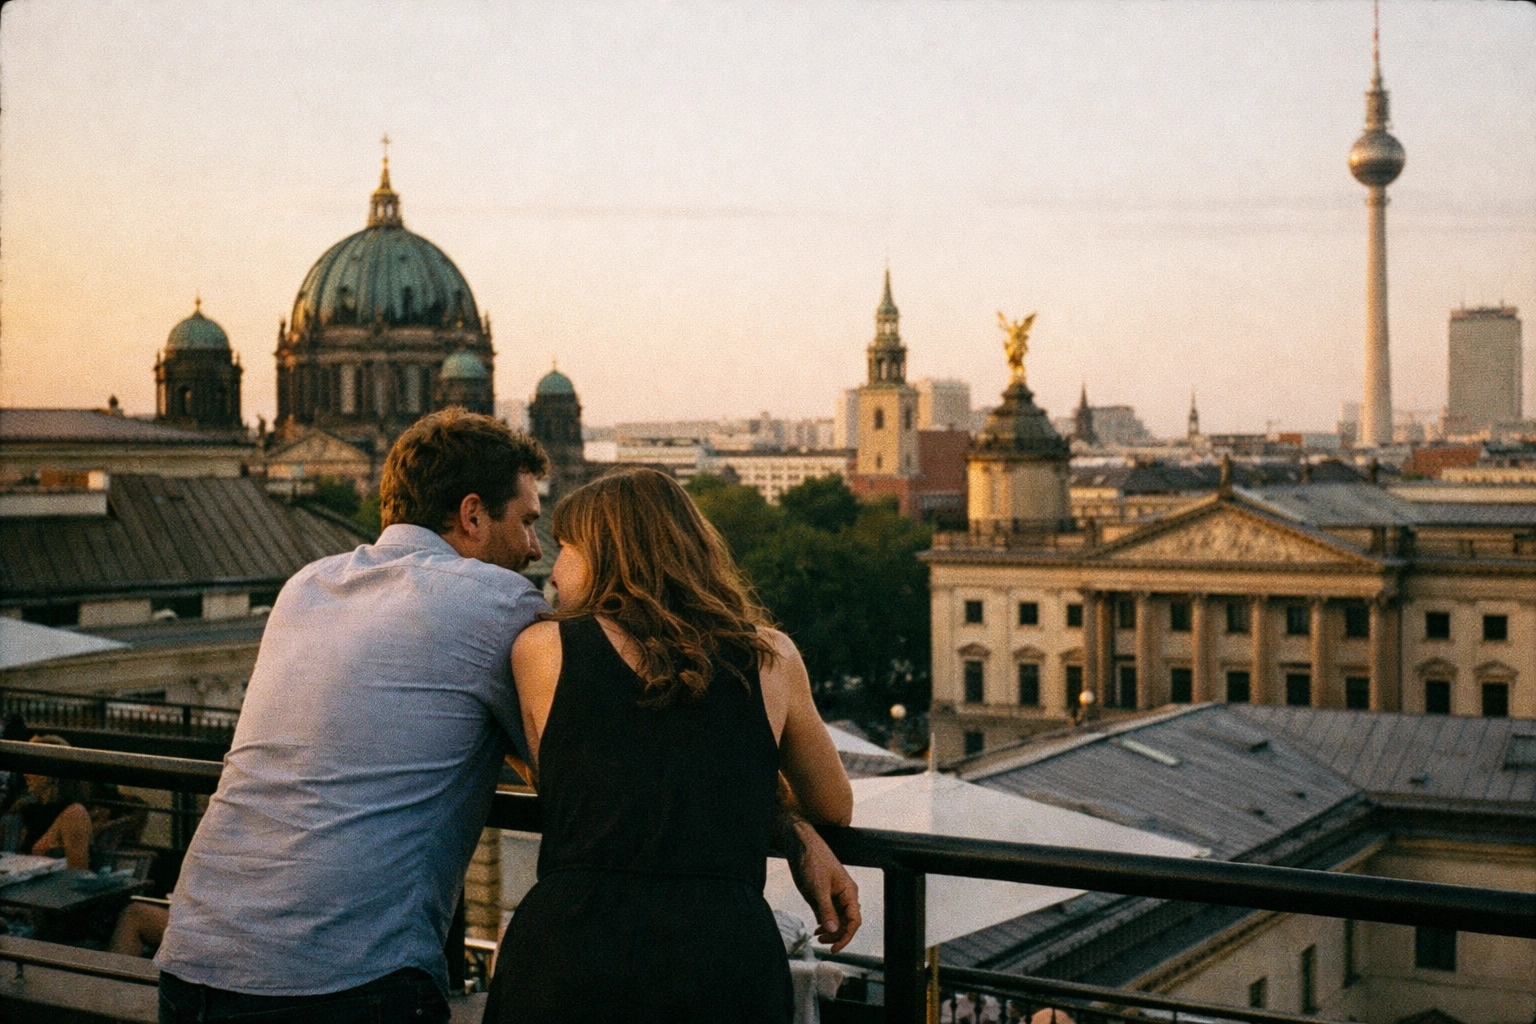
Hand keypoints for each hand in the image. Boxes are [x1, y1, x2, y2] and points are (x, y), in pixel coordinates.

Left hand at [787, 819, 860, 952]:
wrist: (800, 846)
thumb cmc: (813, 860)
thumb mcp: (818, 887)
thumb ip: (826, 909)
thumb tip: (833, 930)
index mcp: (849, 892)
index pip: (854, 920)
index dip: (847, 936)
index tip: (835, 948)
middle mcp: (844, 896)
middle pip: (847, 923)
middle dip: (837, 935)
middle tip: (822, 942)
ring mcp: (833, 896)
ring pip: (837, 920)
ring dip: (830, 931)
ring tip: (818, 937)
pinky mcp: (823, 896)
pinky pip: (828, 915)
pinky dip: (824, 924)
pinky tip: (817, 929)